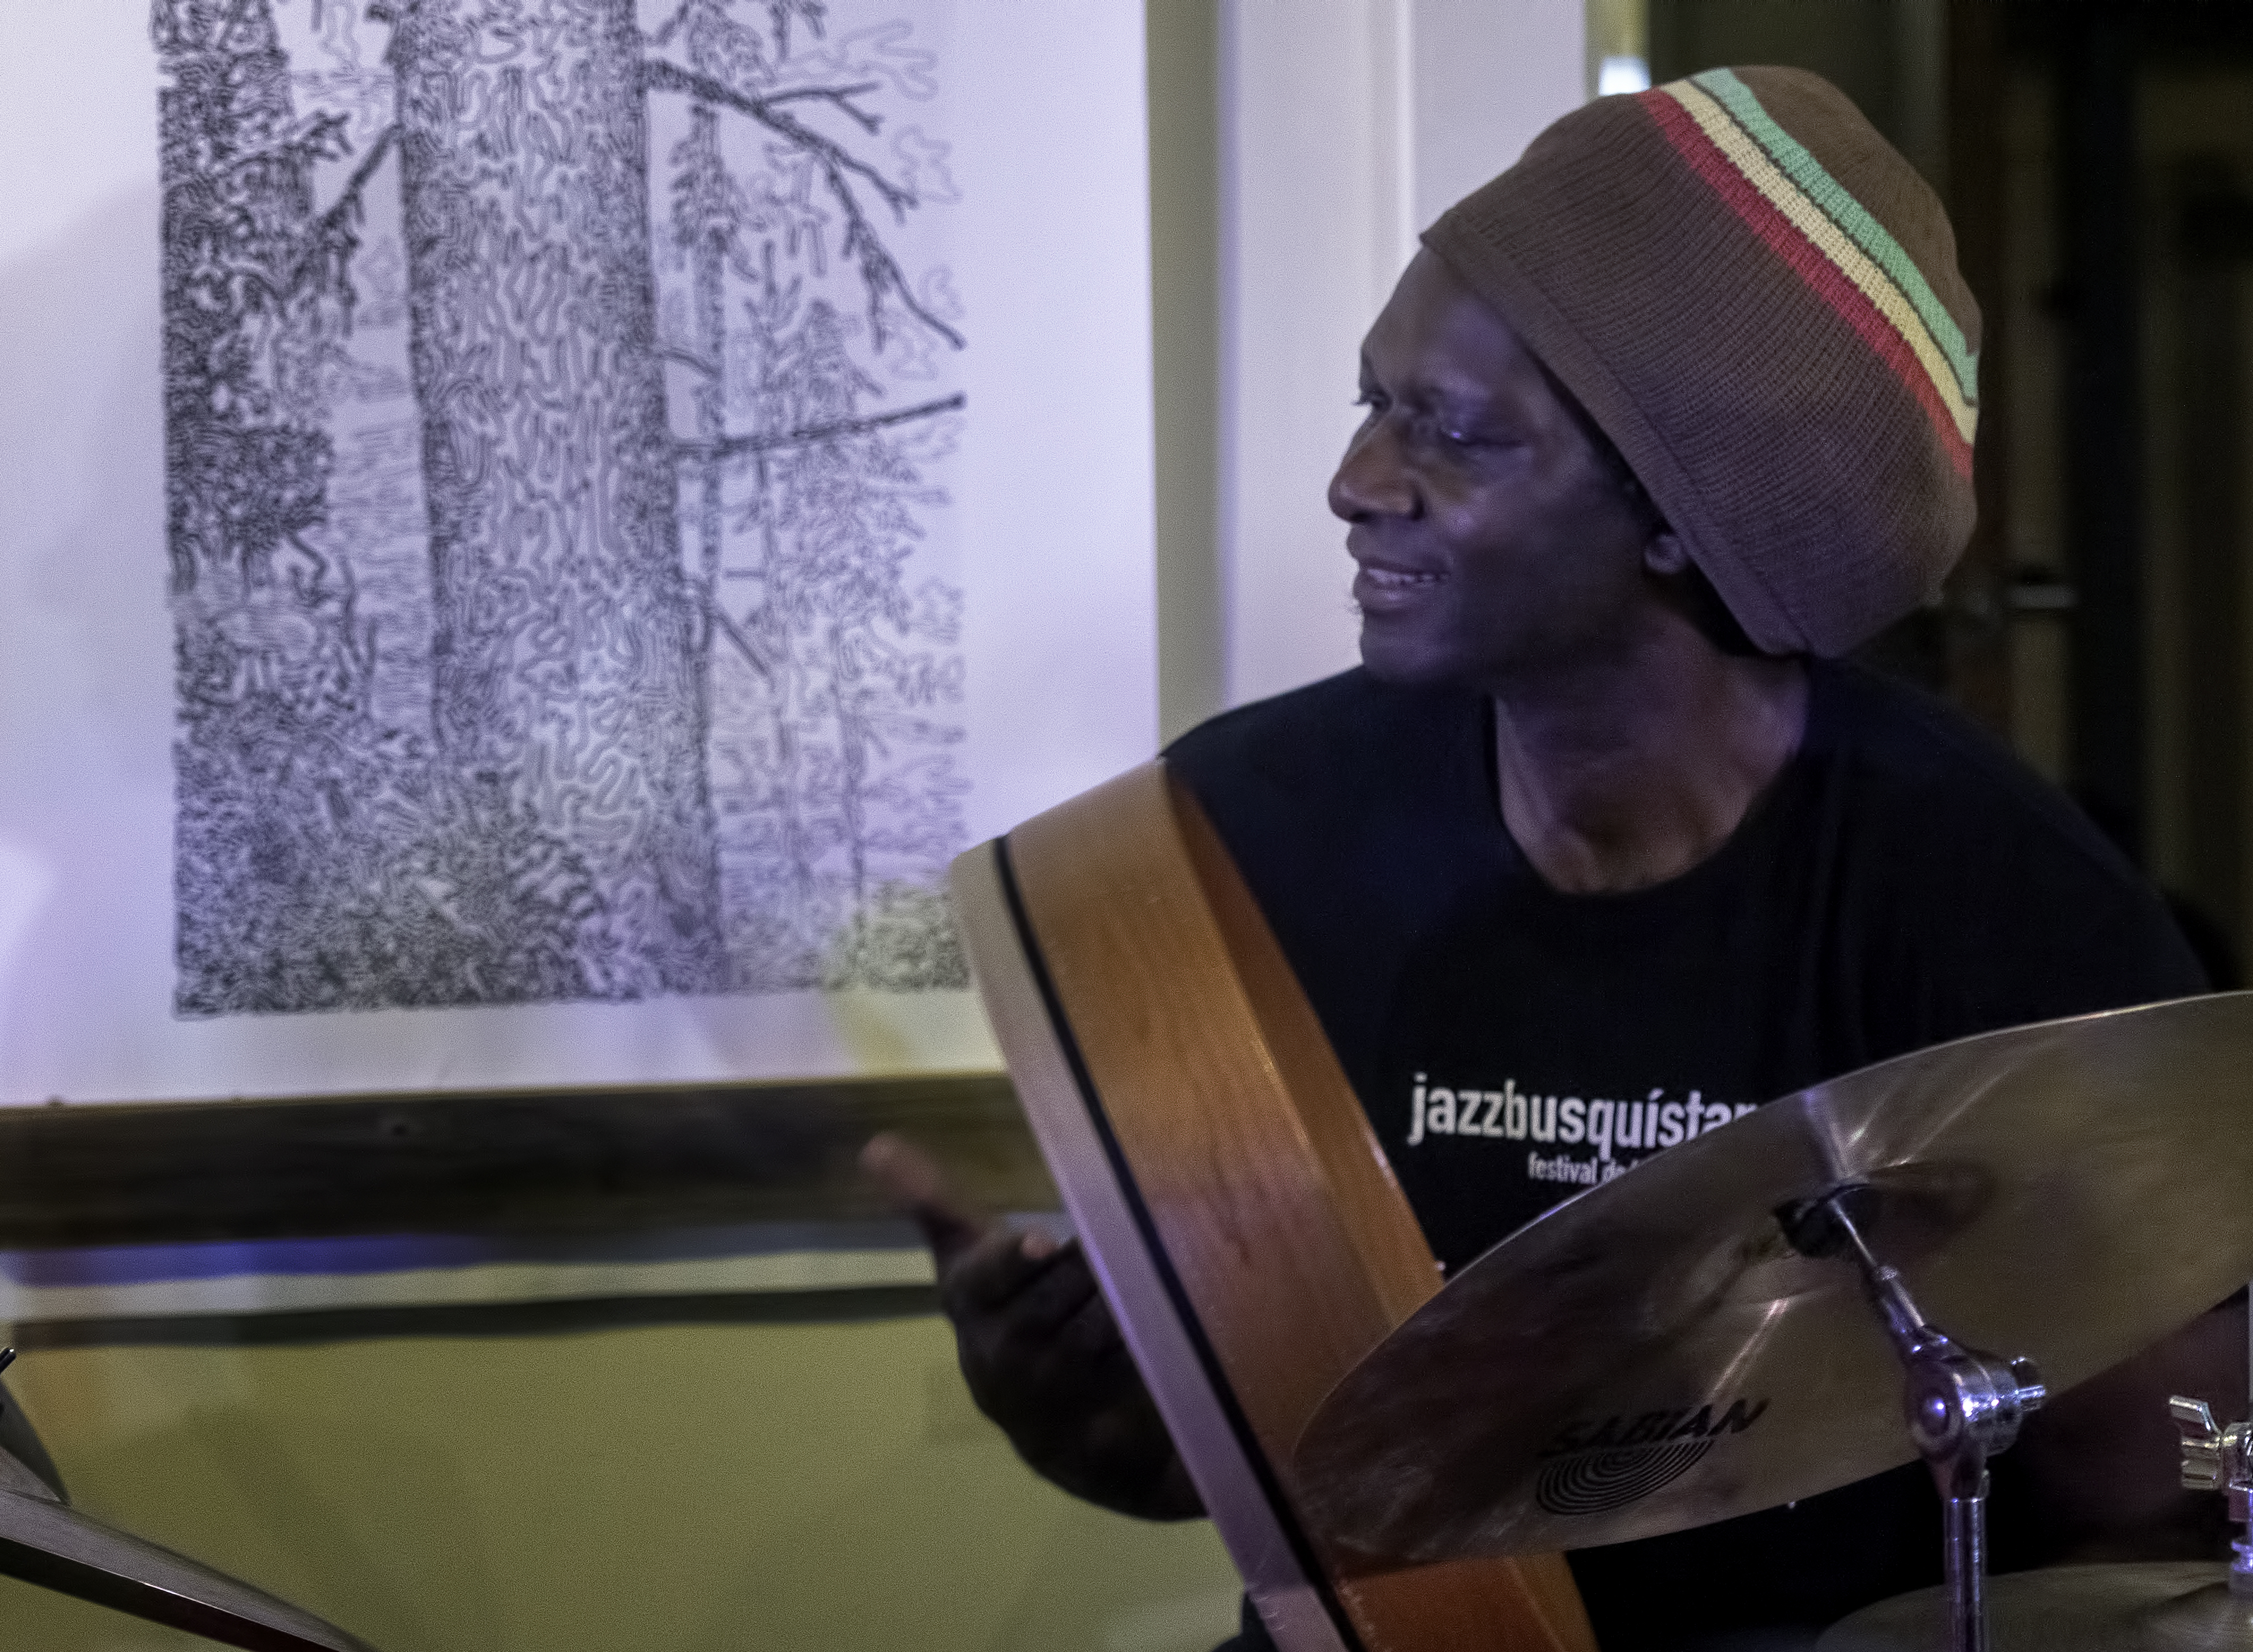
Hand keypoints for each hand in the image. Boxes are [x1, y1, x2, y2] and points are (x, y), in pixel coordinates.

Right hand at [862, 1132, 1201, 1518]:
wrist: (1046, 1421)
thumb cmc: (1007, 1316)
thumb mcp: (969, 1262)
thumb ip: (932, 1205)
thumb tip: (875, 1146)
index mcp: (969, 1300)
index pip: (988, 1273)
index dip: (1015, 1259)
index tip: (1041, 1241)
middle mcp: (1000, 1350)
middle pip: (1062, 1288)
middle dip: (1094, 1263)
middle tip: (1117, 1242)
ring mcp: (1047, 1391)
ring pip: (1101, 1322)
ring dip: (1127, 1298)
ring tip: (1139, 1282)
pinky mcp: (1095, 1421)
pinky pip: (1134, 1364)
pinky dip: (1150, 1339)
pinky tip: (1158, 1326)